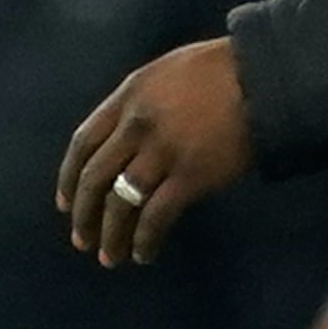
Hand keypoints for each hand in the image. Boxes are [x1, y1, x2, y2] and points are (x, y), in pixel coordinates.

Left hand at [54, 37, 254, 266]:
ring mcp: (162, 152)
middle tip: (81, 240)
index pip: (83, 142)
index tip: (65, 204)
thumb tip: (123, 137)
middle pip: (95, 177)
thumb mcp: (165, 73)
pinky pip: (157, 216)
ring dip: (111, 235)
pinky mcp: (190, 176)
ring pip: (121, 202)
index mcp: (127, 97)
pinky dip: (145, 239)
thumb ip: (138, 103)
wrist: (262, 78)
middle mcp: (136, 126)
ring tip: (109, 257)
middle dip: (84, 214)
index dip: (68, 177)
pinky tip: (143, 253)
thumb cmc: (219, 71)